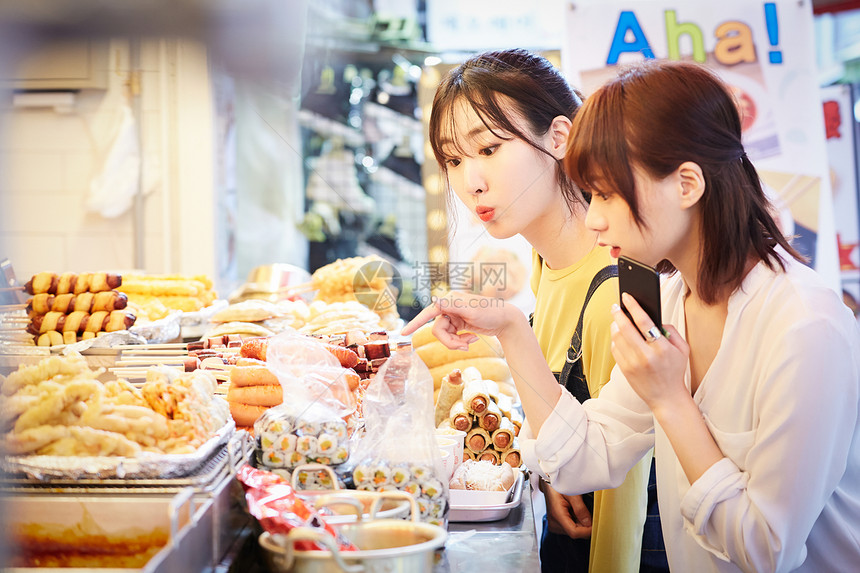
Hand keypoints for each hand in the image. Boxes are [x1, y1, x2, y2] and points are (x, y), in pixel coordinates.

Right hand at [401, 291, 516, 349]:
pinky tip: (472, 339)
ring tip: (470, 343)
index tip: (403, 333)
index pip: (428, 312)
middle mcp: (449, 306)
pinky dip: (461, 341)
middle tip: (464, 346)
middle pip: (437, 330)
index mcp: (450, 300)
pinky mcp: (459, 324)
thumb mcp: (472, 309)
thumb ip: (452, 305)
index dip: (415, 323)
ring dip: (456, 342)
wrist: (506, 320)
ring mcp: (454, 316)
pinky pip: (452, 337)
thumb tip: (434, 300)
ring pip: (444, 335)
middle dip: (449, 341)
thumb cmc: (491, 312)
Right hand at [543, 483, 591, 538]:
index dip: (587, 531)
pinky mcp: (556, 524)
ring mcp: (554, 524)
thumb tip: (589, 523)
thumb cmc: (559, 483)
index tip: (597, 526)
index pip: (574, 532)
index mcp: (556, 514)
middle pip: (575, 532)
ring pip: (574, 531)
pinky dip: (576, 521)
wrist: (548, 480)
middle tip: (591, 514)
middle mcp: (554, 522)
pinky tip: (575, 511)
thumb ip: (580, 509)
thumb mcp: (572, 493)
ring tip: (580, 509)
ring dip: (581, 523)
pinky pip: (570, 527)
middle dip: (585, 526)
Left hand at [610, 293, 689, 410]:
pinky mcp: (625, 370)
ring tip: (617, 320)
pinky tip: (618, 335)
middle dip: (618, 314)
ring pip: (617, 338)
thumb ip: (671, 331)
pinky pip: (615, 350)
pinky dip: (615, 340)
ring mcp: (633, 364)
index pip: (643, 321)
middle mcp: (645, 355)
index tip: (626, 297)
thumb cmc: (675, 371)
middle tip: (615, 306)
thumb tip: (654, 318)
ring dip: (615, 326)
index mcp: (661, 348)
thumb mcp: (682, 349)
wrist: (667, 398)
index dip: (633, 306)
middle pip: (625, 328)